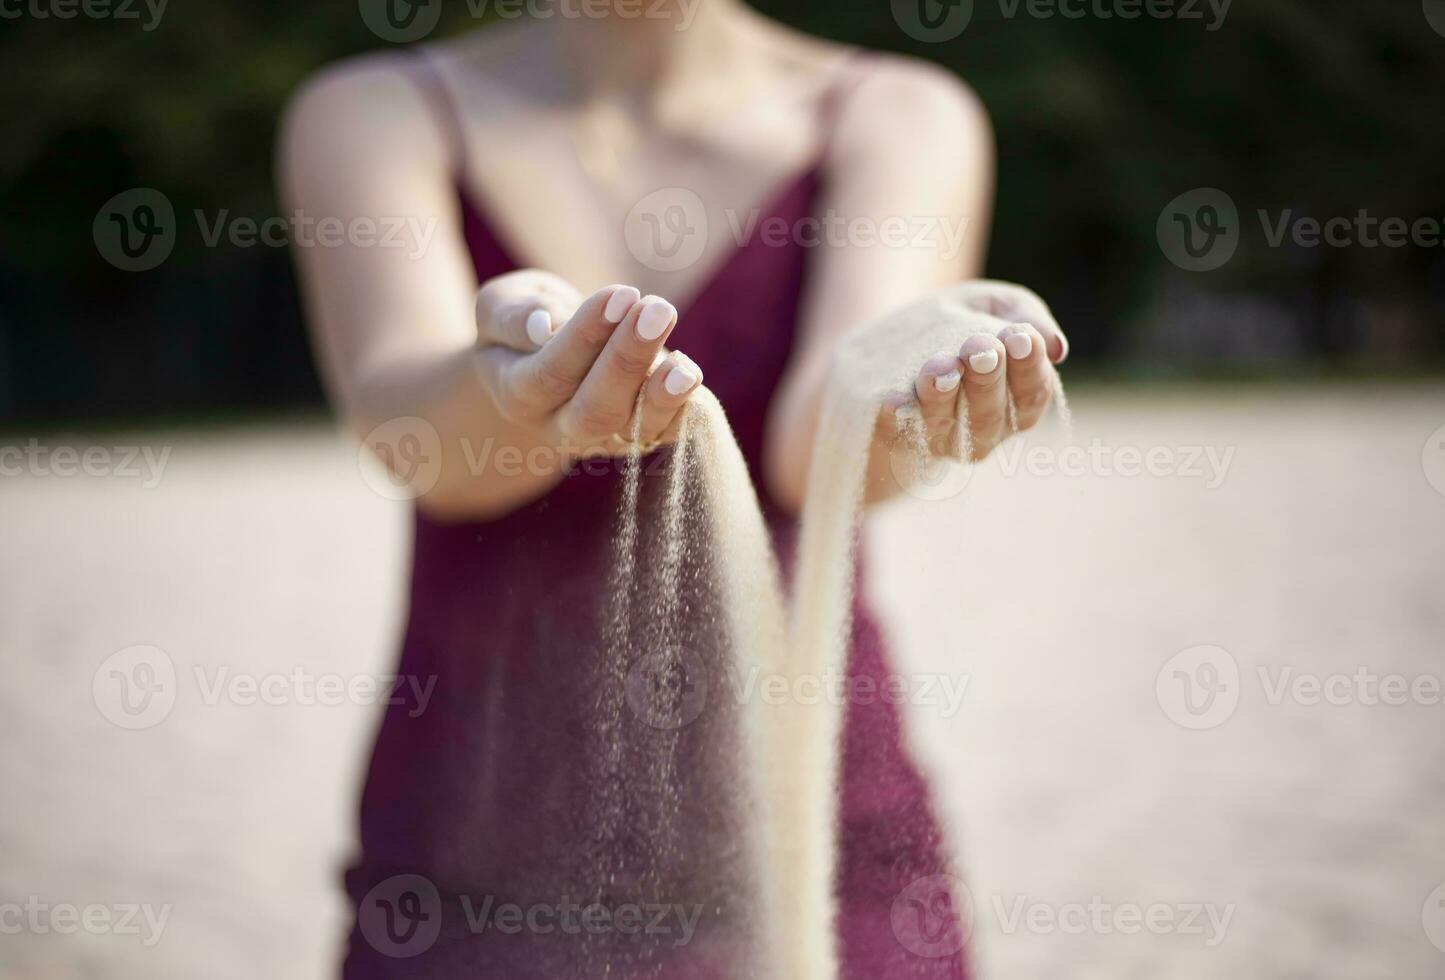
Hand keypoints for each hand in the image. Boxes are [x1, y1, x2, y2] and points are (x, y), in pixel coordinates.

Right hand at [471, 270, 703, 457]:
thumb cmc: (522, 326)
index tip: (621, 294)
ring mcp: (601, 438)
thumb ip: (511, 315)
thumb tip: (543, 326)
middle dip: (628, 359)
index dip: (587, 334)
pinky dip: (682, 410)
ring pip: (631, 430)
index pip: (552, 370)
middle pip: (594, 408)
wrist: (541, 368)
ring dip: (662, 395)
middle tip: (658, 310)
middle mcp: (558, 426)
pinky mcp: (638, 437)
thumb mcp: (500, 307)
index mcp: (516, 393)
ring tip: (684, 365)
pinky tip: (689, 375)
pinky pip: (663, 434)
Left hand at [885, 280, 1068, 462]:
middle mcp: (986, 427)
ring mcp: (942, 436)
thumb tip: (1056, 348)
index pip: (1033, 390)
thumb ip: (1027, 316)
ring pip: (946, 422)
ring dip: (943, 395)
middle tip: (979, 349)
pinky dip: (900, 416)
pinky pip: (899, 429)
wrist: (891, 340)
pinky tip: (895, 402)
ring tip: (941, 367)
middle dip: (986, 377)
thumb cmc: (957, 323)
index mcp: (1019, 398)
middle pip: (990, 411)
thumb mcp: (993, 305)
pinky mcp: (900, 434)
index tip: (1019, 337)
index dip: (1028, 366)